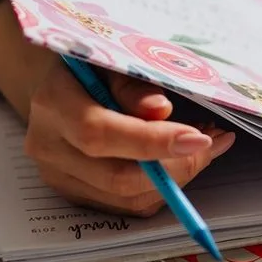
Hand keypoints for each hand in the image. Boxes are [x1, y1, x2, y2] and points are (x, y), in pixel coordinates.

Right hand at [0, 1, 235, 216]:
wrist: (61, 83)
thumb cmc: (94, 64)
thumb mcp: (114, 57)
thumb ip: (134, 84)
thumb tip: (160, 111)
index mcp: (54, 103)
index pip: (99, 133)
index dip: (152, 141)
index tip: (198, 138)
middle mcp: (49, 147)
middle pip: (116, 177)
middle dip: (176, 165)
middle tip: (212, 141)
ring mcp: (60, 176)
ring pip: (128, 198)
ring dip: (178, 177)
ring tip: (205, 146)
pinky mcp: (77, 194)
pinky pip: (129, 204)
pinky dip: (165, 186)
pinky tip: (183, 159)